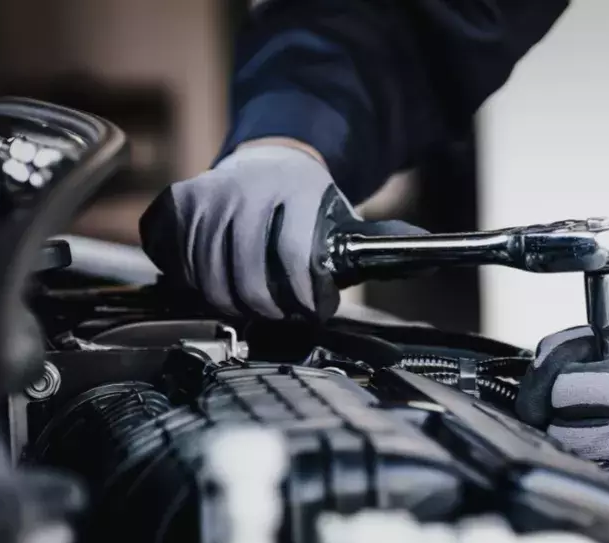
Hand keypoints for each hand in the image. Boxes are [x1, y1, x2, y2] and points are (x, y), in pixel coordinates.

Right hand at [139, 142, 425, 319]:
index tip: (312, 312)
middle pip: (244, 278)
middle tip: (280, 315)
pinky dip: (192, 282)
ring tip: (252, 304)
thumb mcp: (348, 221)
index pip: (294, 259)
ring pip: (206, 278)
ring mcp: (206, 195)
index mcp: (295, 190)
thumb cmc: (311, 207)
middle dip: (267, 310)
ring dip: (229, 303)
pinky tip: (215, 281)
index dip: (303, 299)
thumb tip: (433, 258)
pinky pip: (174, 262)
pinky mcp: (176, 204)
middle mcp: (246, 189)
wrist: (271, 161)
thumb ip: (384, 244)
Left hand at [515, 327, 608, 520]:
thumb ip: (605, 356)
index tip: (561, 386)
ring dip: (570, 445)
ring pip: (574, 458)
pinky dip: (589, 466)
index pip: (567, 388)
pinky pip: (593, 477)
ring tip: (586, 433)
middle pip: (562, 430)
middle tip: (566, 413)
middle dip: (556, 419)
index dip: (556, 385)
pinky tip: (602, 455)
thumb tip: (553, 350)